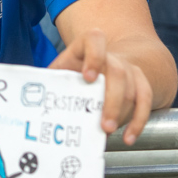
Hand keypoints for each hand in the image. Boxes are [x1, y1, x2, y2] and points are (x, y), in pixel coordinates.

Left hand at [49, 29, 153, 144]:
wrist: (102, 68)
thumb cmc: (72, 74)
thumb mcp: (58, 74)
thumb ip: (50, 82)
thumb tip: (31, 103)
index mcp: (86, 46)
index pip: (95, 39)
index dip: (94, 56)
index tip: (88, 77)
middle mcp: (111, 56)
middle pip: (118, 71)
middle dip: (111, 99)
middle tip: (103, 124)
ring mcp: (128, 68)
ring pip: (133, 87)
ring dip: (123, 113)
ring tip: (108, 132)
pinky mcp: (140, 83)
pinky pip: (146, 99)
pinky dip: (139, 120)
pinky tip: (128, 137)